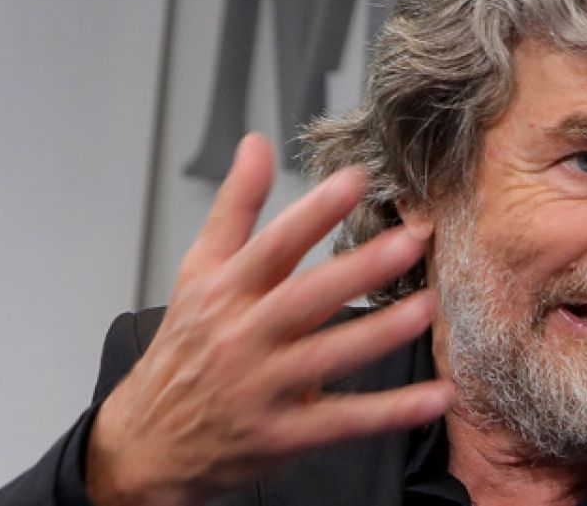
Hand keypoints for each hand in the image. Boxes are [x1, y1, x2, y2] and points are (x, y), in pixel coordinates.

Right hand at [85, 133, 451, 505]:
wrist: (150, 442)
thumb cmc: (186, 349)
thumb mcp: (198, 272)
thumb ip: (235, 207)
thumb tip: (256, 143)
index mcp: (225, 293)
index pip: (272, 246)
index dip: (313, 211)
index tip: (356, 180)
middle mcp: (243, 337)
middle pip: (304, 298)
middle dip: (358, 268)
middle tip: (409, 241)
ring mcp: (263, 389)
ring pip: (328, 357)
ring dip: (380, 333)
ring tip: (426, 306)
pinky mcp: (284, 435)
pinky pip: (345, 421)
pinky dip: (391, 411)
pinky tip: (436, 395)